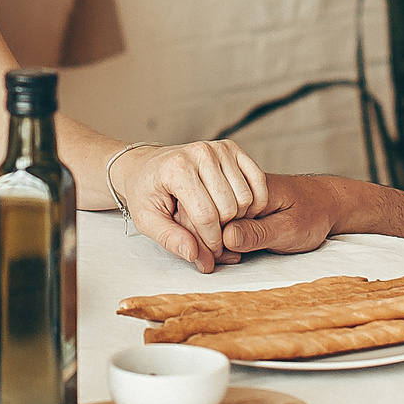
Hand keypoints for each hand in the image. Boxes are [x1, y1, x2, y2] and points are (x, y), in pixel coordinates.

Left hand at [115, 140, 269, 272]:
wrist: (146, 166)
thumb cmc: (145, 193)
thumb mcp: (147, 220)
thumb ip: (170, 239)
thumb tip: (194, 255)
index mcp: (177, 168)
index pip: (206, 215)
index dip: (210, 241)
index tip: (206, 252)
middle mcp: (201, 153)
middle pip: (229, 208)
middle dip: (222, 231)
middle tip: (210, 237)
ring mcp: (219, 148)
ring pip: (246, 198)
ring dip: (238, 218)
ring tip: (218, 222)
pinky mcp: (232, 148)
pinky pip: (258, 181)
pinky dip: (255, 201)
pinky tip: (238, 211)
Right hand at [218, 173, 341, 257]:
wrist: (327, 203)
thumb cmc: (313, 213)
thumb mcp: (289, 228)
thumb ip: (258, 233)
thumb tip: (226, 237)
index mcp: (248, 186)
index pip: (211, 211)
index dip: (209, 239)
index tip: (222, 258)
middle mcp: (237, 188)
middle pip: (203, 215)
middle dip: (208, 243)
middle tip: (232, 259)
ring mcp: (236, 198)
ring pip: (208, 221)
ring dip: (213, 244)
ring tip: (234, 257)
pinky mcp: (238, 209)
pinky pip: (218, 224)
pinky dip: (220, 241)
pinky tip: (233, 251)